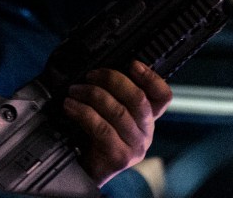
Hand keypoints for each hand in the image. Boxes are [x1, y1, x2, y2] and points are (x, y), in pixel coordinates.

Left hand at [62, 60, 171, 186]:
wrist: (82, 170)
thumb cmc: (90, 135)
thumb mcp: (106, 112)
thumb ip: (110, 94)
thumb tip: (98, 70)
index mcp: (145, 118)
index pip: (162, 96)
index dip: (151, 77)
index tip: (133, 64)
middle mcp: (145, 132)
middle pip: (138, 98)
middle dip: (111, 79)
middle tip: (90, 76)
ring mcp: (135, 146)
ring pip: (118, 111)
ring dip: (91, 94)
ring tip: (73, 91)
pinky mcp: (120, 157)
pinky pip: (102, 127)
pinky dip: (82, 112)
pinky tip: (70, 107)